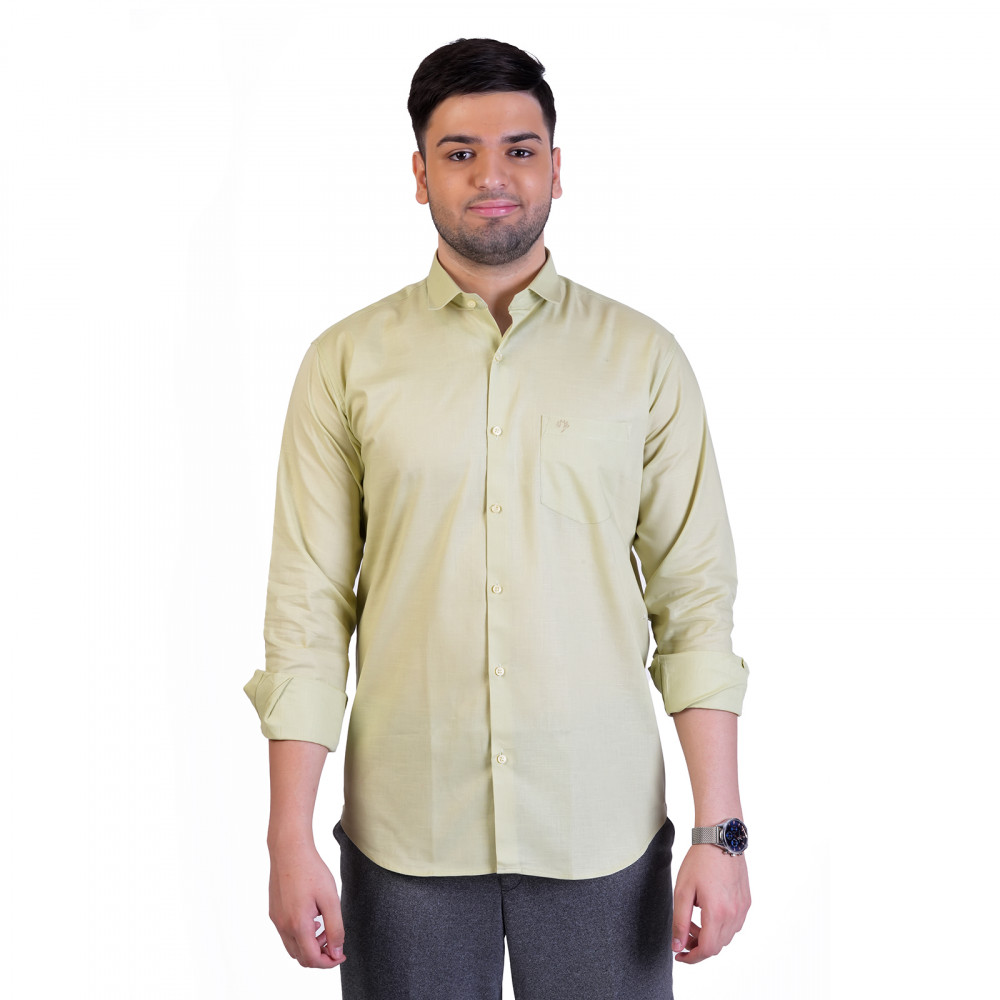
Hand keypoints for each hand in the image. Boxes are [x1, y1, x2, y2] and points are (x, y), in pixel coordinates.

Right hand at [268, 842, 345, 968]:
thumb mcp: (330, 899)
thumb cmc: (311, 871)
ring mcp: (276, 920)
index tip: (341, 955)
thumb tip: (336, 951)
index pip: (312, 959)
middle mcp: (283, 926)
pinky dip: (300, 935)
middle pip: (301, 958)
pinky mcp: (274, 912)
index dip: (329, 962)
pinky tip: (312, 918)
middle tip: (335, 943)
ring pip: (293, 947)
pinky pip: (286, 934)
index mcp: (298, 925)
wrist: (289, 850)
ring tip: (324, 928)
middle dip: (320, 956)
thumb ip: (335, 928)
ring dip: (309, 946)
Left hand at [671, 845, 749, 962]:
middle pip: (717, 946)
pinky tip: (708, 911)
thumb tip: (677, 946)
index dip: (692, 957)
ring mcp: (742, 908)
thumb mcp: (682, 891)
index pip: (707, 950)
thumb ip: (679, 921)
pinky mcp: (746, 901)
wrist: (720, 838)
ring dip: (709, 936)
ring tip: (694, 920)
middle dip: (698, 946)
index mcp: (717, 913)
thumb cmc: (699, 861)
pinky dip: (720, 926)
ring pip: (727, 937)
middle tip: (683, 934)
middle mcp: (734, 914)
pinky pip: (734, 924)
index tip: (679, 956)